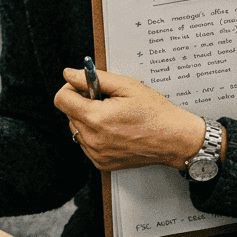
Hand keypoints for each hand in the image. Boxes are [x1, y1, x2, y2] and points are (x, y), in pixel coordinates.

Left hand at [55, 67, 206, 171]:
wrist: (175, 139)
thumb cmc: (155, 113)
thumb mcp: (126, 86)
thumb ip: (94, 78)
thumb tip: (70, 74)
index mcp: (97, 118)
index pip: (61, 100)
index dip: (71, 89)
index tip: (84, 87)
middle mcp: (93, 139)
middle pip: (68, 114)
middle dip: (82, 103)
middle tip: (106, 101)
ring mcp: (96, 153)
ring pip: (76, 129)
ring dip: (87, 119)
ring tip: (112, 116)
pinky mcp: (101, 162)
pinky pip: (86, 143)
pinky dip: (94, 134)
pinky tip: (114, 129)